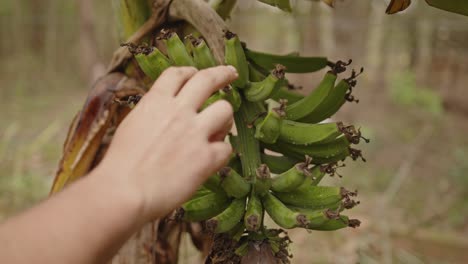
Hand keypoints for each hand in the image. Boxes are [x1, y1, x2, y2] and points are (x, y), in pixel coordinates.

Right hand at [96, 66, 237, 221]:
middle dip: (223, 73)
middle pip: (208, 80)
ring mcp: (195, 133)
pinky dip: (221, 153)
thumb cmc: (120, 166)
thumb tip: (164, 115)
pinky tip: (212, 160)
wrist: (124, 192)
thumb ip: (152, 115)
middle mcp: (178, 111)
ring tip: (219, 129)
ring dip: (224, 118)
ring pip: (225, 109)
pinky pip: (226, 148)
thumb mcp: (131, 127)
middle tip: (232, 74)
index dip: (190, 72)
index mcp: (155, 102)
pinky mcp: (206, 158)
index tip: (197, 73)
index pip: (177, 74)